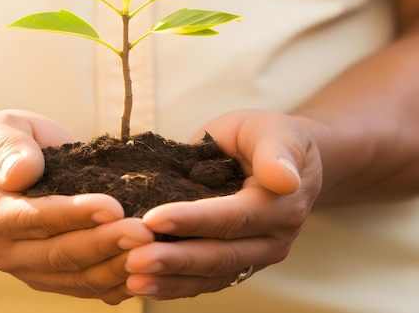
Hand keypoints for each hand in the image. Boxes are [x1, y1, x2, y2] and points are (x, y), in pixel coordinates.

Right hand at [0, 110, 153, 303]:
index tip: (112, 206)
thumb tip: (21, 173)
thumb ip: (5, 148)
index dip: (74, 214)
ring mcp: (27, 268)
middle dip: (104, 245)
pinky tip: (146, 270)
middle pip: (59, 255)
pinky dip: (116, 283)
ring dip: (115, 267)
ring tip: (152, 251)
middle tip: (143, 233)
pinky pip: (85, 287)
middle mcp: (3, 250)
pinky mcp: (49, 276)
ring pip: (76, 278)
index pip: (34, 218)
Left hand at [124, 110, 321, 298]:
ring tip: (133, 280)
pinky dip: (175, 285)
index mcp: (280, 204)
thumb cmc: (267, 138)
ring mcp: (256, 256)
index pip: (233, 217)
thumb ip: (277, 153)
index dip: (192, 220)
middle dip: (175, 260)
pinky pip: (207, 281)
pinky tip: (145, 285)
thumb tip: (284, 179)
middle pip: (221, 256)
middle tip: (134, 260)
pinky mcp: (238, 264)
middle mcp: (272, 239)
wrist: (284, 160)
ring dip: (171, 281)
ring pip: (212, 276)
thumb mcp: (273, 132)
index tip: (152, 218)